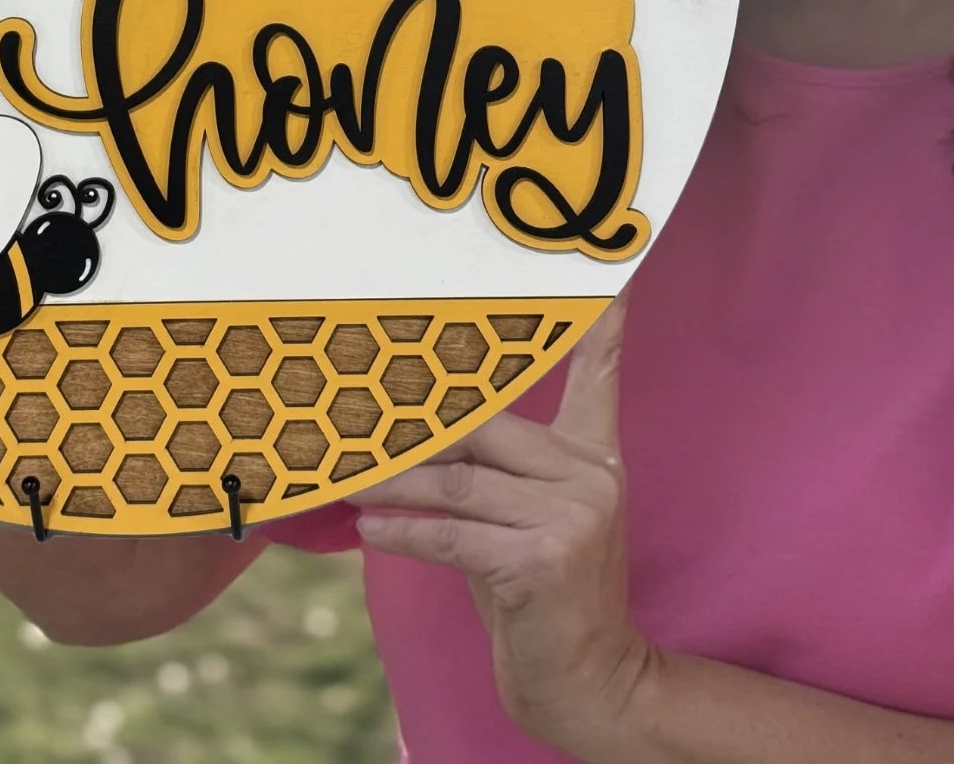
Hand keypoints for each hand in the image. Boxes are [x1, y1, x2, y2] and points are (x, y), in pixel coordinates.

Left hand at [346, 296, 650, 756]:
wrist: (588, 679)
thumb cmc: (539, 597)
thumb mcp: (523, 522)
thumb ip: (487, 474)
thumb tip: (406, 439)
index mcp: (594, 454)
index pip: (596, 372)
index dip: (599, 322)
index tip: (605, 273)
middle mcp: (590, 474)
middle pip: (483, 426)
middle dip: (413, 430)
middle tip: (355, 417)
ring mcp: (572, 515)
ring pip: (459, 481)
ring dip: (392, 485)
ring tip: (348, 481)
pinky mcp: (544, 559)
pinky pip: (453, 534)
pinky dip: (404, 533)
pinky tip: (369, 531)